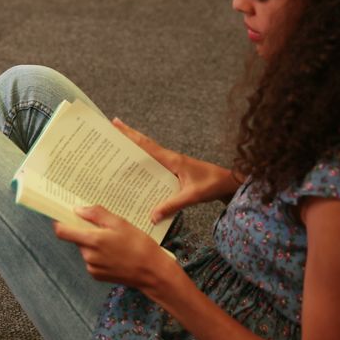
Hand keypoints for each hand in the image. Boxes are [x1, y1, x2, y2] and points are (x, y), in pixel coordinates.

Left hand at [53, 205, 176, 289]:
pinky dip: (100, 256)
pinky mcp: (97, 275)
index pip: (62, 232)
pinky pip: (92, 261)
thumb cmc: (139, 245)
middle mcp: (89, 255)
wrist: (151, 272)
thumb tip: (79, 210)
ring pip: (86, 250)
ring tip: (115, 243)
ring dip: (94, 244)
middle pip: (77, 239)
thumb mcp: (120, 223)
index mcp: (93, 240)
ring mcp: (92, 267)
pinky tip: (115, 254)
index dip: (61, 222)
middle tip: (106, 228)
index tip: (65, 216)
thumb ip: (96, 214)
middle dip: (87, 232)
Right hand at [112, 118, 243, 222]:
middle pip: (144, 145)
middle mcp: (170, 158)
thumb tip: (151, 216)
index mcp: (172, 159)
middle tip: (110, 128)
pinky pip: (155, 164)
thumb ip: (172, 205)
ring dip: (134, 149)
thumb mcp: (192, 196)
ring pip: (149, 153)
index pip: (146, 145)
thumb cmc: (213, 185)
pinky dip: (144, 163)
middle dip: (127, 136)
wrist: (229, 182)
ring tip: (117, 147)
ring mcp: (172, 163)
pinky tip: (137, 169)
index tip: (115, 123)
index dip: (130, 134)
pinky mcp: (175, 170)